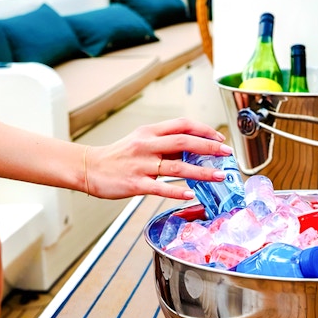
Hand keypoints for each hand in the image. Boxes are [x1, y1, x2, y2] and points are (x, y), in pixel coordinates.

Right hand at [85, 117, 233, 199]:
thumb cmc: (117, 156)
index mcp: (149, 132)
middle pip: (184, 141)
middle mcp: (146, 145)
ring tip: (219, 176)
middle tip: (227, 153)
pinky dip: (177, 190)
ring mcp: (141, 164)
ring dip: (201, 171)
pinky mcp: (135, 183)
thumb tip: (193, 149)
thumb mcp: (141, 141)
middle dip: (209, 147)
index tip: (219, 138)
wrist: (89, 168)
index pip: (182, 125)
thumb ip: (165, 144)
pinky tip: (191, 193)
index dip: (204, 130)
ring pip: (177, 166)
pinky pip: (160, 187)